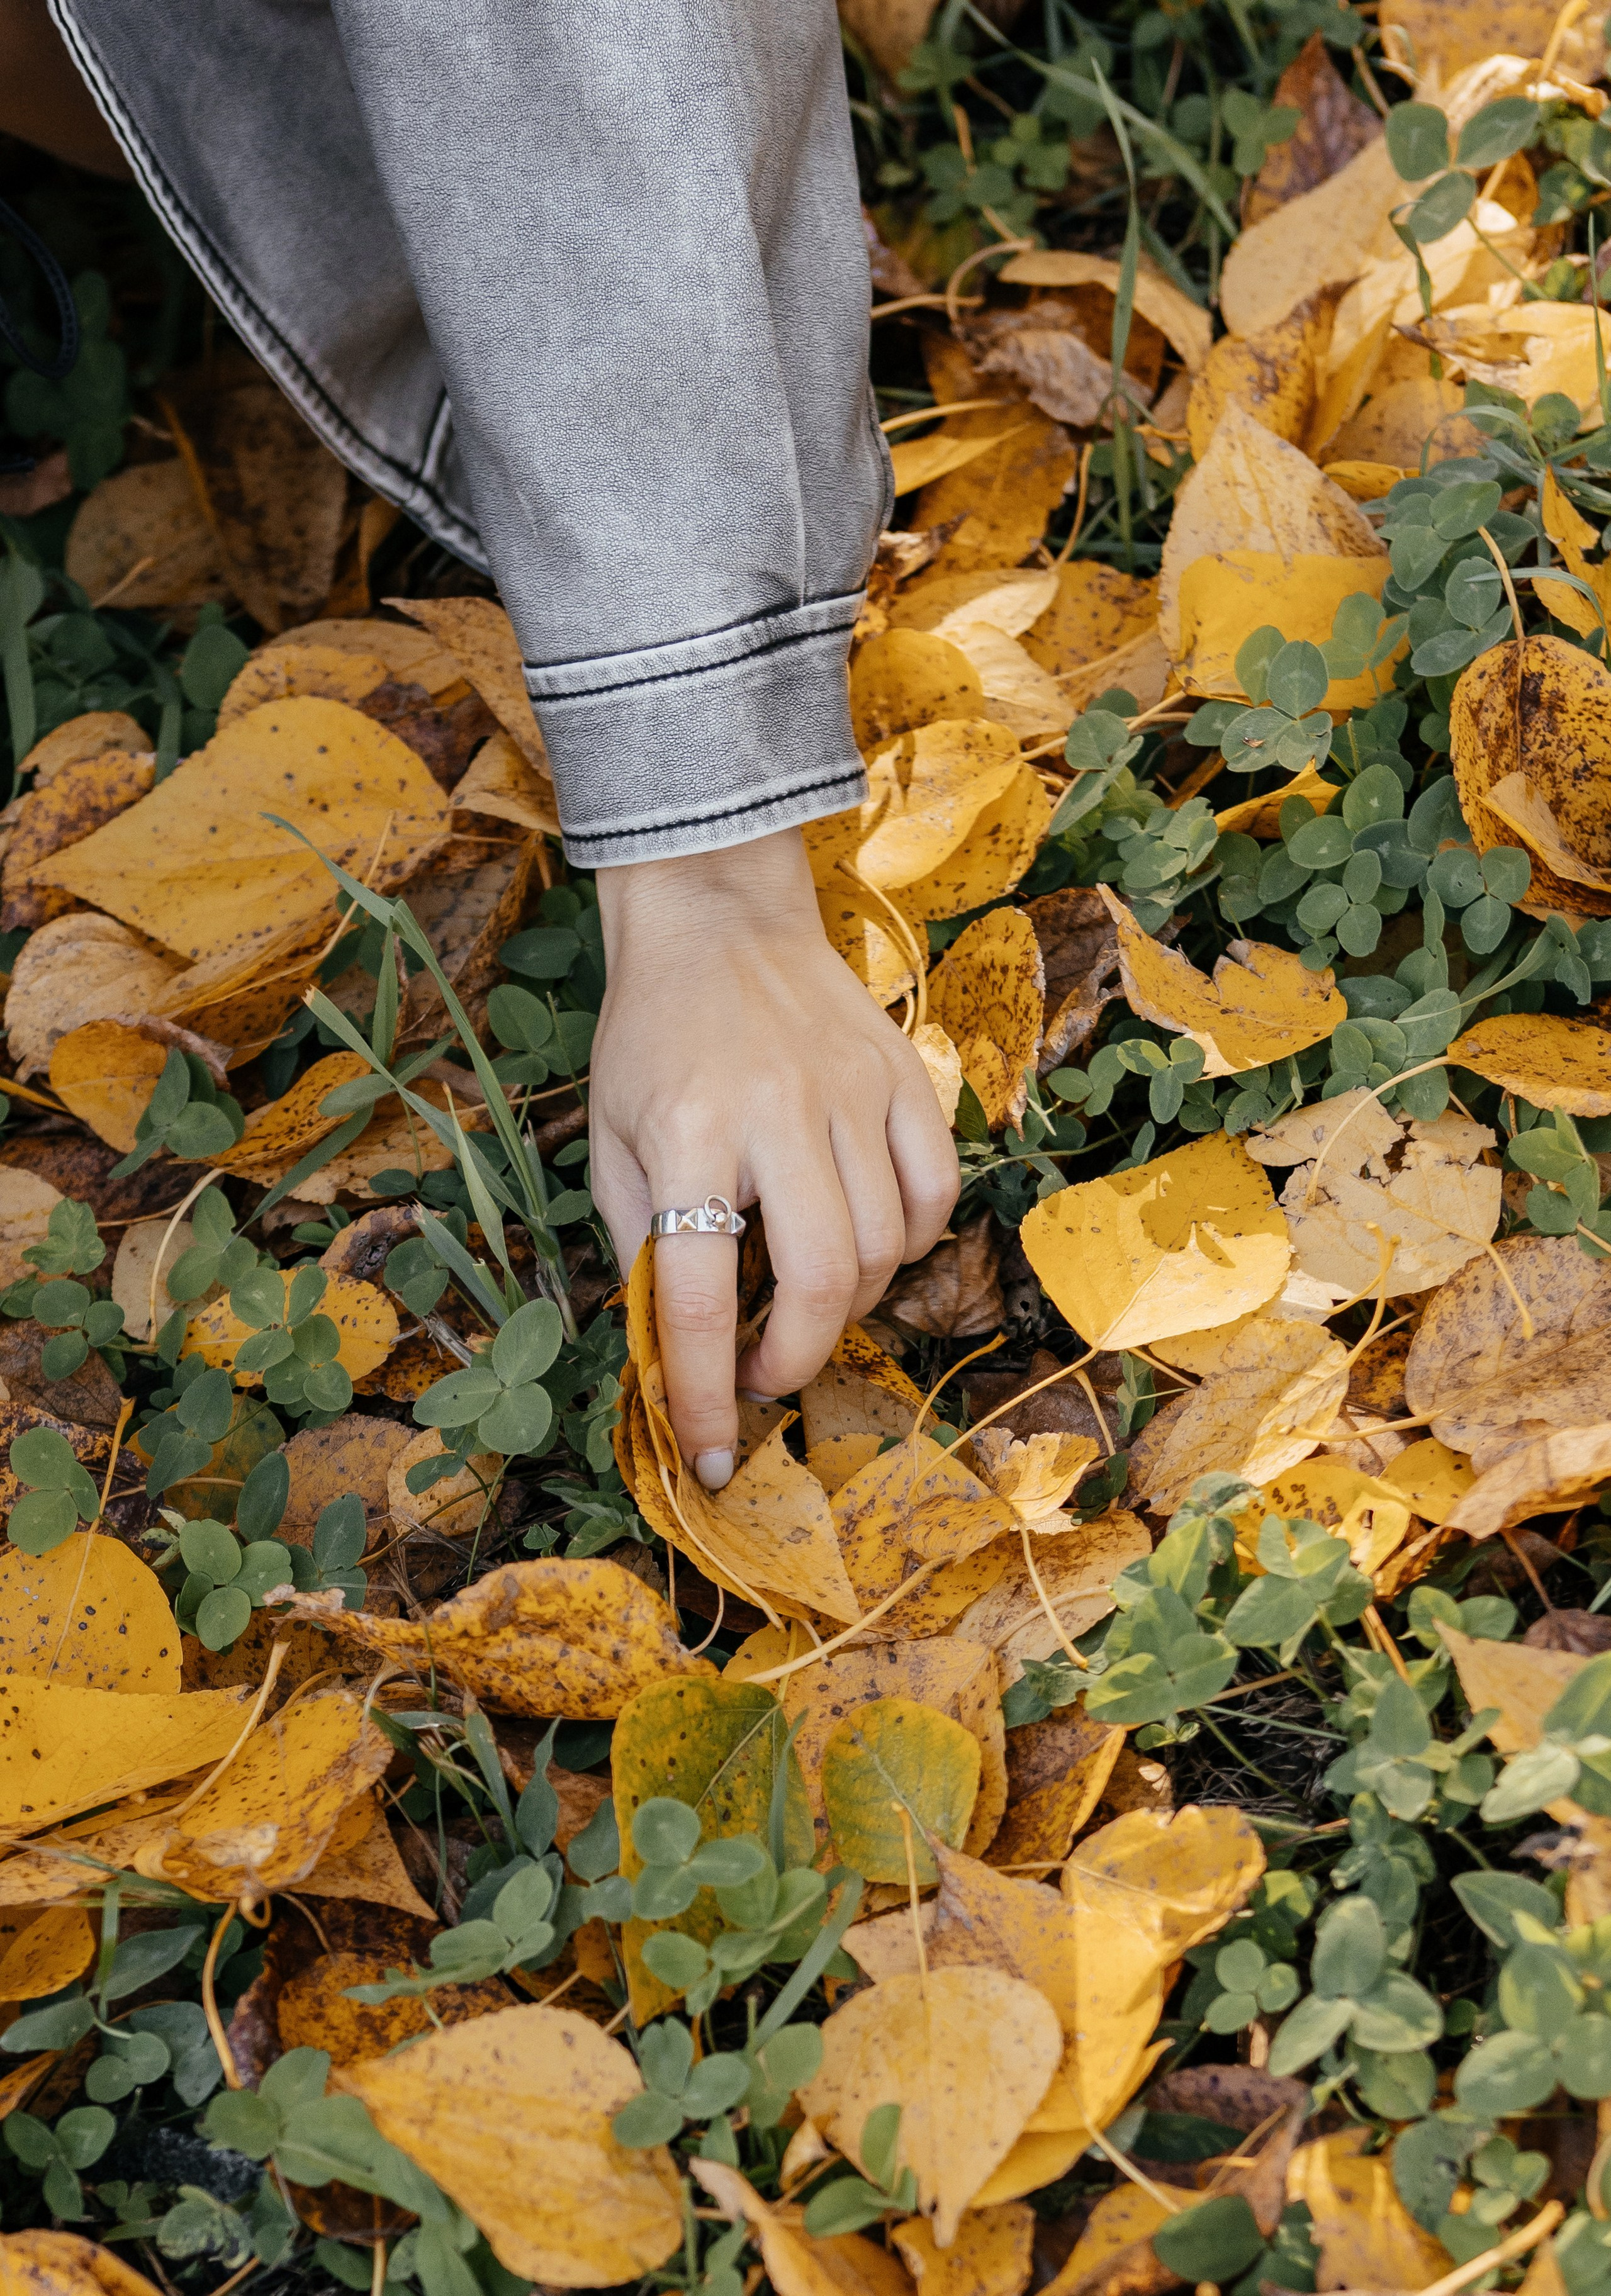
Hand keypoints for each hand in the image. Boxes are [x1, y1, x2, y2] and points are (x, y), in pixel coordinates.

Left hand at [589, 828, 958, 1487]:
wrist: (716, 918)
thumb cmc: (653, 1036)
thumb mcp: (612, 1137)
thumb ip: (640, 1244)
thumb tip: (672, 1356)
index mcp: (687, 1131)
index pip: (700, 1295)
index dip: (702, 1393)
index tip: (708, 1454)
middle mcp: (778, 1111)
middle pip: (821, 1280)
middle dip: (797, 1360)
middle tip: (763, 1378)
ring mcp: (854, 1090)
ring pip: (883, 1247)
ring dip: (846, 1306)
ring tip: (802, 1299)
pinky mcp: (904, 1075)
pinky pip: (933, 1194)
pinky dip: (908, 1245)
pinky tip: (864, 1241)